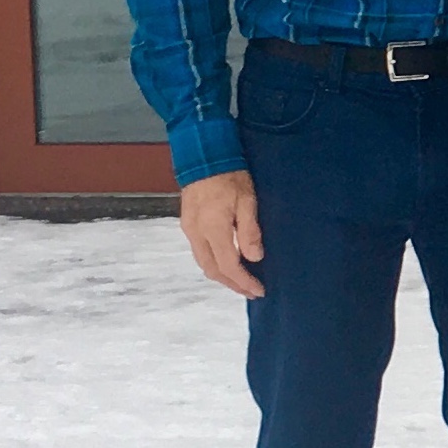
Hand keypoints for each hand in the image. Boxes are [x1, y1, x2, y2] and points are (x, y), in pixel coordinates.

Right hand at [179, 170, 265, 298]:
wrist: (204, 156)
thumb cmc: (230, 176)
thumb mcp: (247, 201)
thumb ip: (249, 231)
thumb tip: (254, 257)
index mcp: (212, 229)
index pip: (228, 266)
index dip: (243, 282)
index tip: (259, 290)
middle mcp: (196, 233)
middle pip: (212, 270)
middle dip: (232, 284)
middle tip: (251, 291)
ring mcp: (189, 229)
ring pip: (204, 262)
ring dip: (222, 275)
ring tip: (241, 281)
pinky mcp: (188, 223)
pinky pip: (200, 251)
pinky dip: (214, 263)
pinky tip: (227, 262)